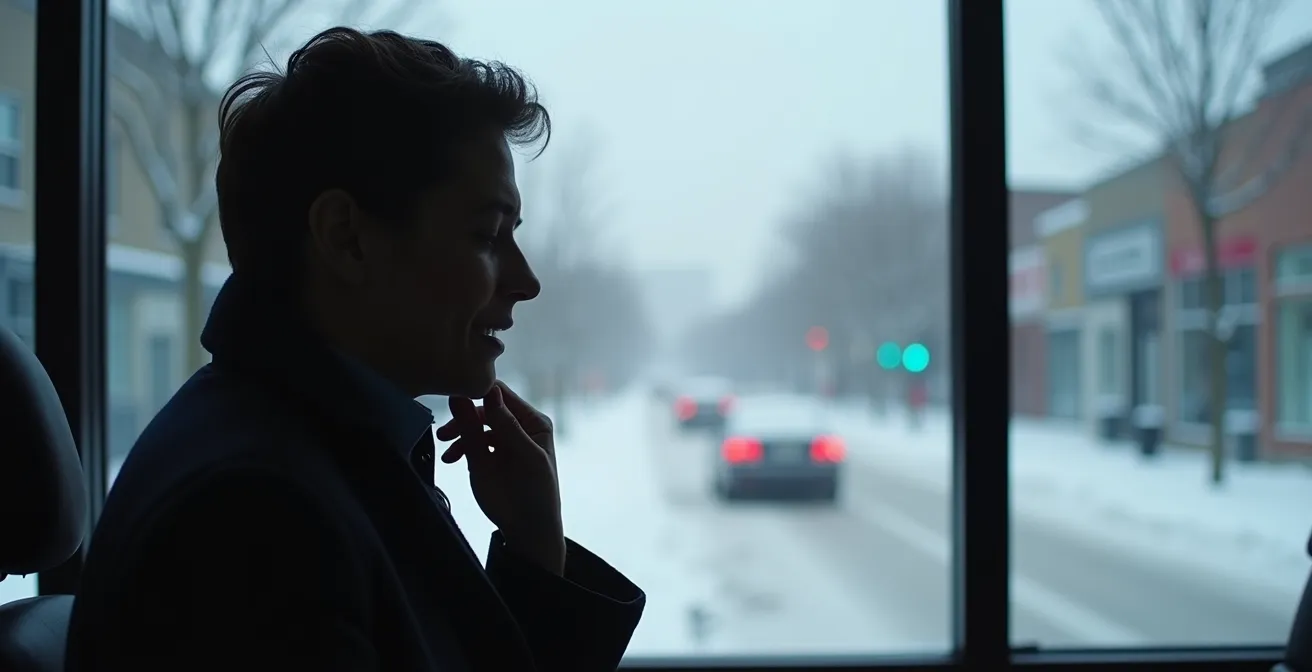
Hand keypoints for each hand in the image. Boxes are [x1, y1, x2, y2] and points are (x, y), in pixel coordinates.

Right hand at [435, 381, 564, 574]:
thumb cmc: (537, 493)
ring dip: (457, 430)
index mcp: (532, 421)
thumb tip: (486, 391)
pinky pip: (467, 442)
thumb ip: (504, 425)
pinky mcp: (485, 457)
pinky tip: (451, 458)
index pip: (502, 395)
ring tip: (445, 444)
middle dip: (464, 415)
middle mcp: (515, 427)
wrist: (527, 529)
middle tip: (446, 428)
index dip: (479, 392)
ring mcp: (499, 441)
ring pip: (471, 424)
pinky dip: (457, 447)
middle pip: (483, 408)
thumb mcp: (525, 456)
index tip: (456, 394)